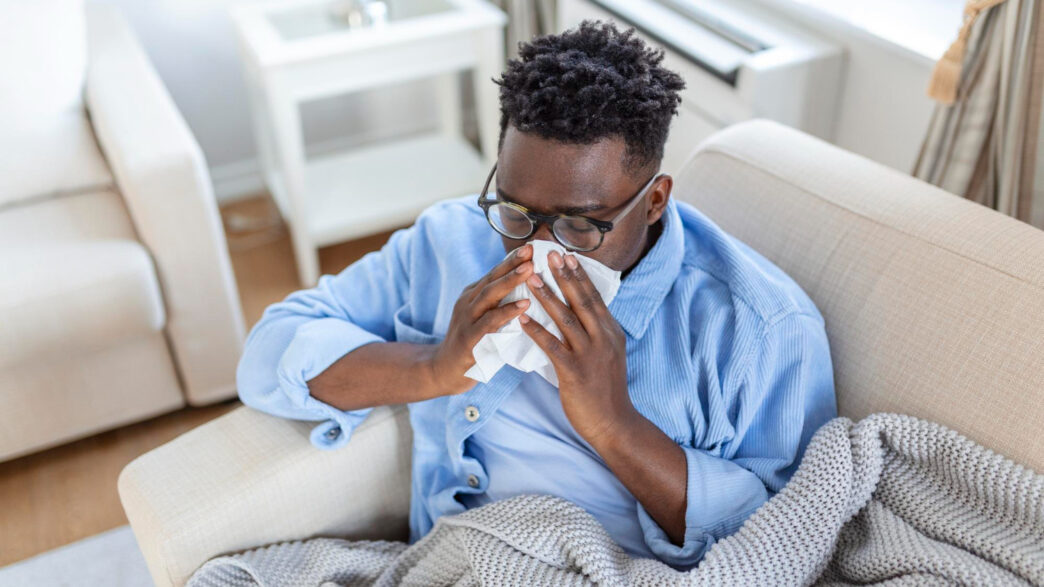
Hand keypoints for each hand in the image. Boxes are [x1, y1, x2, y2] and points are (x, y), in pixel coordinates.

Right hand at [429, 243, 533, 394]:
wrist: (445, 371)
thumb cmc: (474, 345)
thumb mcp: (485, 319)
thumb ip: (500, 305)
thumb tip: (531, 290)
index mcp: (473, 296)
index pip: (494, 273)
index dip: (512, 259)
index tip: (532, 246)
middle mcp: (468, 303)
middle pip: (492, 278)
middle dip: (512, 263)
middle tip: (531, 251)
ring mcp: (466, 320)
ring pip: (489, 295)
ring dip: (510, 281)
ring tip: (530, 270)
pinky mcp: (468, 339)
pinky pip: (489, 322)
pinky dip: (507, 312)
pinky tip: (524, 304)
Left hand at [520, 250, 638, 447]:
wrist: (613, 423)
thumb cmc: (606, 390)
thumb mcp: (608, 354)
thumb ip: (597, 333)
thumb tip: (582, 313)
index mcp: (611, 332)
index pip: (595, 297)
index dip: (580, 275)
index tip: (568, 255)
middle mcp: (603, 339)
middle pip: (582, 301)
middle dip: (564, 276)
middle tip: (550, 254)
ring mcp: (590, 354)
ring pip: (566, 319)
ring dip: (547, 297)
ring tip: (531, 278)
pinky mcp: (574, 372)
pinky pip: (552, 346)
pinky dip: (536, 330)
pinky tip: (522, 319)